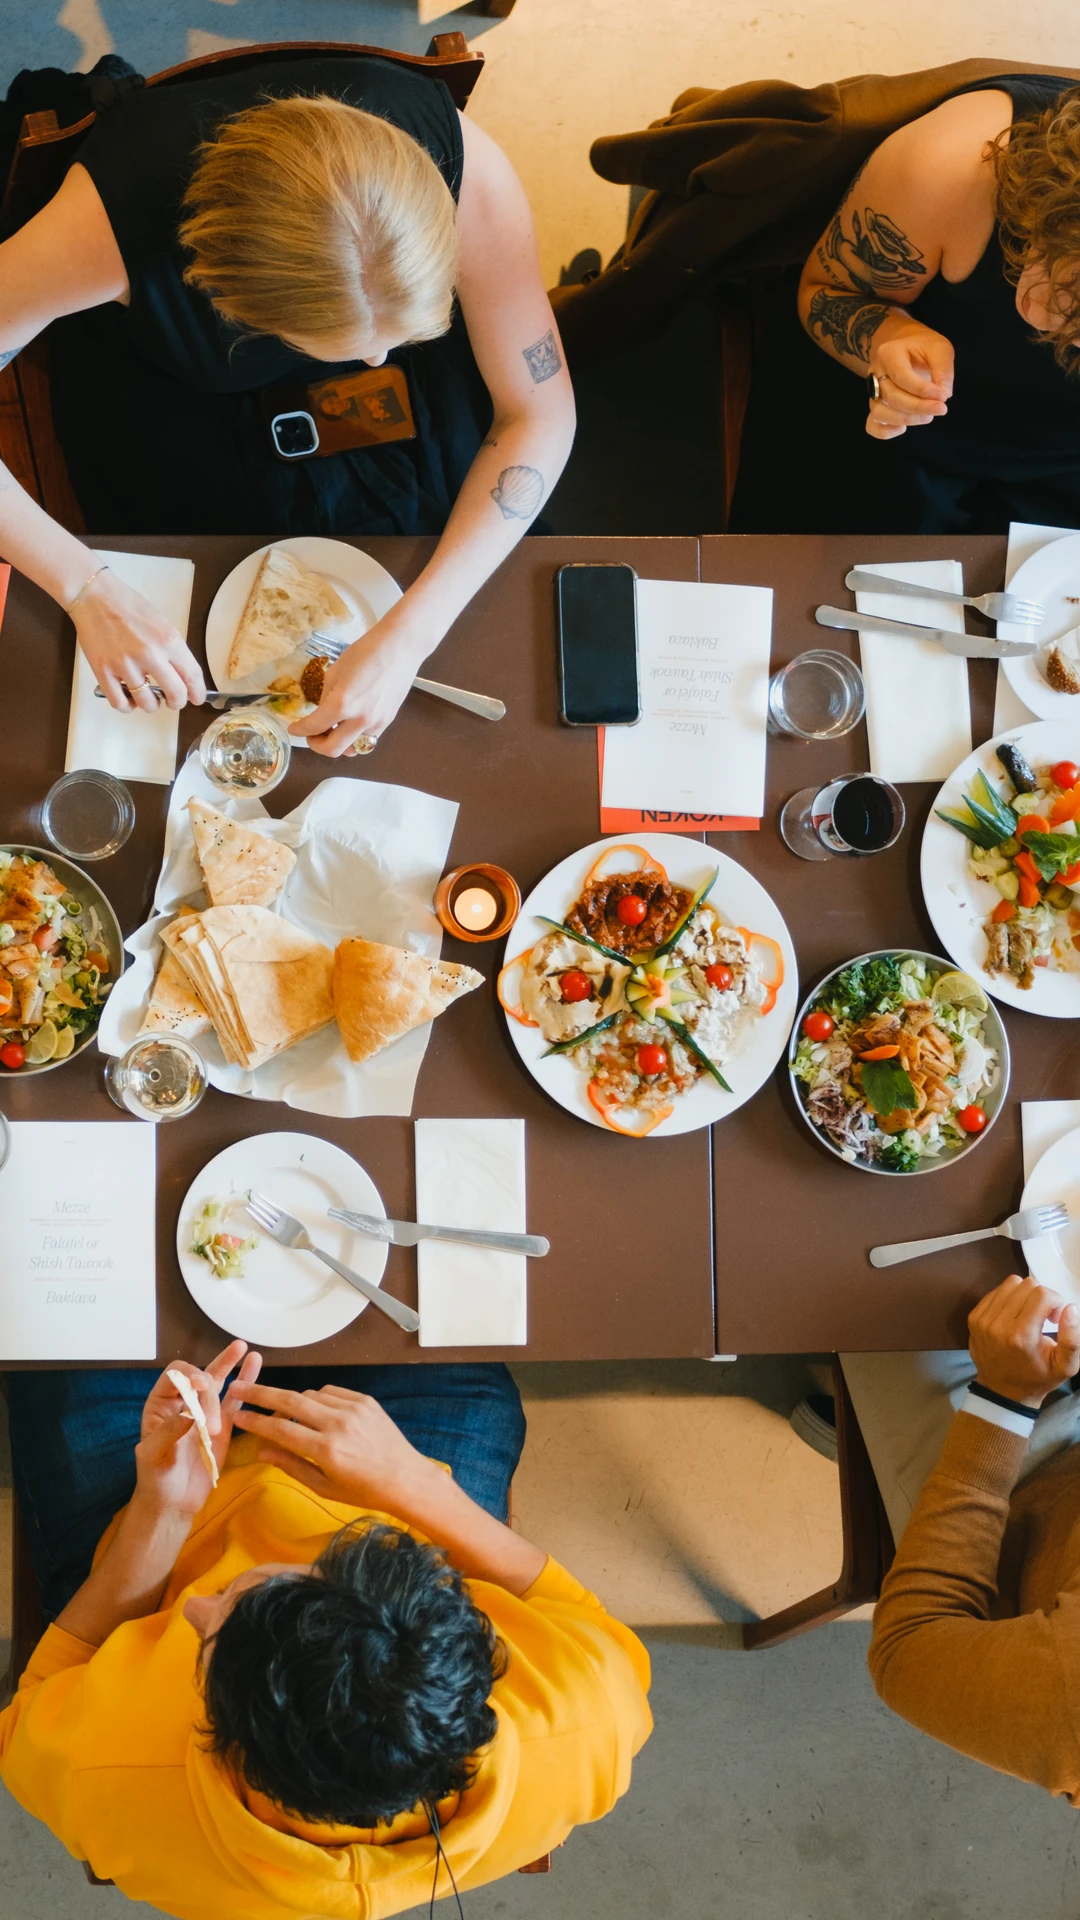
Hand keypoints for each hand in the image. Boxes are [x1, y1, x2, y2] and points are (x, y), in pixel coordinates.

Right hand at [73, 566, 206, 712]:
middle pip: (176, 695)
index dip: (197, 693)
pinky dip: (127, 706)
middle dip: (177, 702)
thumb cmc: (129, 606)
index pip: (193, 676)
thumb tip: (183, 675)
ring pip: (148, 703)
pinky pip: (120, 703)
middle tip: (173, 701)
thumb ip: (173, 650)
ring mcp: (125, 664)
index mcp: (169, 640)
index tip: (196, 698)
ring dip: (151, 705)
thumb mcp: (162, 623)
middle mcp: (150, 654)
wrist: (94, 596)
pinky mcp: (104, 671)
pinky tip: (129, 698)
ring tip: (148, 696)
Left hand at [136, 1340, 261, 1517]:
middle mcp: (183, 1404)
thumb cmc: (156, 1479)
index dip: (189, 1375)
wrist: (173, 1504)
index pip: (176, 1376)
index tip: (202, 1386)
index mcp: (161, 1405)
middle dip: (210, 1387)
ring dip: (229, 1364)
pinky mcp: (223, 1427)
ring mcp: (204, 1414)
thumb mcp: (154, 1456)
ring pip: (218, 1382)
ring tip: (243, 1347)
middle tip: (214, 1414)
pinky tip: (254, 1365)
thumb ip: (170, 1432)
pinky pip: (234, 1401)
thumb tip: (192, 1413)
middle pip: (200, 1377)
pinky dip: (244, 1384)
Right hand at [228, 1380, 439, 1516]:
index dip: (255, 1421)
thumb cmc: (363, 1491)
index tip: (236, 1415)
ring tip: (281, 1413)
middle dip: (260, 1393)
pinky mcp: (365, 1400)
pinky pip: (330, 1391)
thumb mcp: (324, 1487)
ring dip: (291, 1400)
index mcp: (327, 1450)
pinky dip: (316, 1398)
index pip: (281, 1429)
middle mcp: (338, 1424)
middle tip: (239, 1388)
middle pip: (290, 1400)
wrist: (406, 1478)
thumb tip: (261, 1449)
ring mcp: (353, 1408)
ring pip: (310, 1394)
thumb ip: (291, 1465)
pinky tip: (312, 1411)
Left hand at [288, 604, 431, 756]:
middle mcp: (359, 720)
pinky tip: (352, 721)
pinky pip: (366, 739)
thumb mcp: (336, 672)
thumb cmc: (366, 652)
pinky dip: (354, 736)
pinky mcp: (387, 722)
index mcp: (341, 704)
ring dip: (338, 742)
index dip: (299, 730)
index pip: (313, 727)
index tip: (294, 729)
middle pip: (332, 750)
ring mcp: (376, 724)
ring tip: (334, 728)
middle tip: (312, 734)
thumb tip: (322, 714)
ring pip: (351, 748)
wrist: (400, 647)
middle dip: (317, 744)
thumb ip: (326, 697)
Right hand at [867, 316, 954, 440]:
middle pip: (891, 397)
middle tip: (941, 409)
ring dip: (905, 419)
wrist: (908, 347)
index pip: (901, 376)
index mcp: (888, 353)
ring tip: (927, 417)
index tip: (943, 396)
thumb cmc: (924, 347)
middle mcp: (875, 372)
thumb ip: (943, 369)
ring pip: (880, 413)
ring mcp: (872, 391)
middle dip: (918, 407)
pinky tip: (903, 428)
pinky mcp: (875, 406)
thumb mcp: (939, 349)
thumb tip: (943, 394)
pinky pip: (872, 425)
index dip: (923, 390)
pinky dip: (885, 432)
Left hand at [967, 1273, 1079, 1407]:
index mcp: (1022, 1336)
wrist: (1002, 1391)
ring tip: (1028, 1314)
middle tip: (1043, 1317)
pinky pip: (996, 1291)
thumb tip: (1070, 1307)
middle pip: (1027, 1285)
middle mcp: (999, 1324)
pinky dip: (1009, 1298)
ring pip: (1011, 1283)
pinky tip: (1014, 1315)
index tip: (1055, 1318)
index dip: (1055, 1302)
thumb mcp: (1064, 1366)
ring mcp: (983, 1319)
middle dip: (1041, 1297)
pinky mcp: (973, 1317)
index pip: (1042, 1294)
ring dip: (1025, 1294)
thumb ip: (1072, 1339)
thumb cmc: (1037, 1378)